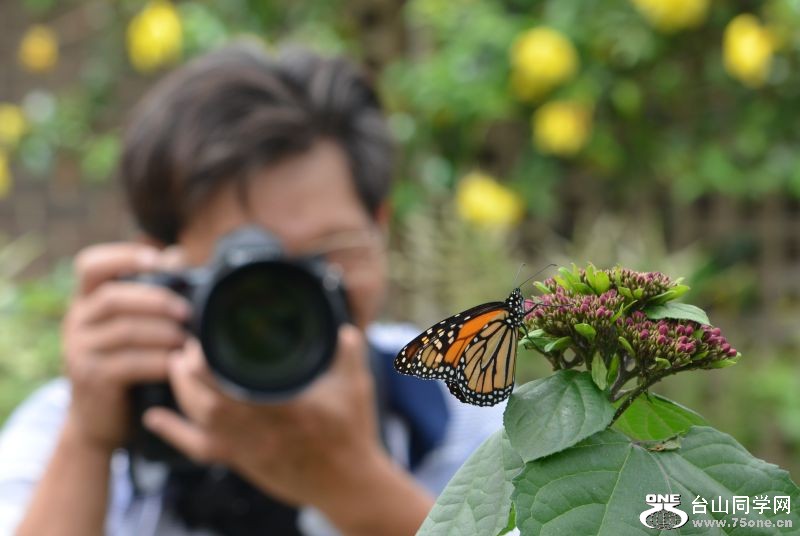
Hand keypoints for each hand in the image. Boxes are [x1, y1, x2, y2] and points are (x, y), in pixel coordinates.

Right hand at [62, 243, 190, 451]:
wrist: (100, 420)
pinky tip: (176, 363)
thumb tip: (177, 254)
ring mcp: (80, 351)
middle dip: (155, 300)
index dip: (122, 256)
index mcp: (87, 301)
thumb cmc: (126, 364)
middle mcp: (77, 321)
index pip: (90, 265)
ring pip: (124, 330)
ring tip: (186, 339)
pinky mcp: (92, 378)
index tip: (157, 258)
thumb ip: (150, 293)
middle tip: (186, 311)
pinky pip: (128, 363)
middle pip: (113, 297)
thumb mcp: (132, 326)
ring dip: (162, 332)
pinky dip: (158, 360)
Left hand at [143, 326, 385, 503]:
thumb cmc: (352, 436)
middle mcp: (263, 429)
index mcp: (289, 406)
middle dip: (189, 372)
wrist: (346, 485)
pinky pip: (200, 449)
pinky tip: (154, 419)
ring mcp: (249, 448)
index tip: (200, 338)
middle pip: (209, 401)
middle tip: (184, 347)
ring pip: (201, 420)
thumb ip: (349, 354)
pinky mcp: (242, 461)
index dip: (210, 362)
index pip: (238, 383)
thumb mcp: (357, 389)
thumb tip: (343, 327)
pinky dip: (174, 433)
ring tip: (176, 366)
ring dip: (181, 391)